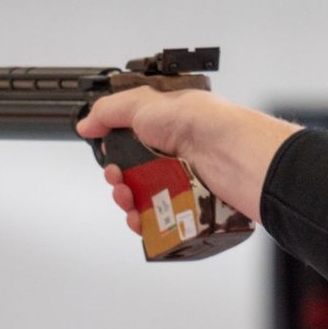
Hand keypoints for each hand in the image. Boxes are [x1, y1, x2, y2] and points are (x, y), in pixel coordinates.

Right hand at [76, 86, 302, 227]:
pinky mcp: (194, 209)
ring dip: (127, 202)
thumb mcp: (148, 104)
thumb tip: (87, 123)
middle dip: (117, 180)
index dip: (114, 152)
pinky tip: (139, 219)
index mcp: (170, 128)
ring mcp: (187, 183)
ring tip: (126, 199)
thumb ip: (112, 112)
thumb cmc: (205, 124)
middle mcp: (178, 155)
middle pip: (135, 175)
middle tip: (117, 179)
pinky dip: (146, 224)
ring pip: (146, 201)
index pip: (132, 143)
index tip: (106, 157)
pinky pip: (164, 223)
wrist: (240, 157)